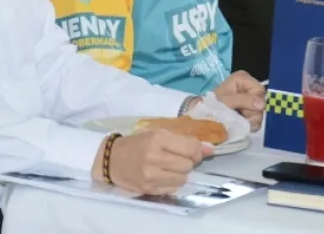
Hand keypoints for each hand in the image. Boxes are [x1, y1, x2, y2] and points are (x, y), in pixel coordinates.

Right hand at [93, 129, 210, 194]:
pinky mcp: (148, 189)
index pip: (191, 148)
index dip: (197, 150)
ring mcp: (150, 176)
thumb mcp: (159, 134)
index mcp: (158, 139)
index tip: (193, 151)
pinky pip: (174, 188)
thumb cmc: (138, 143)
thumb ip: (185, 140)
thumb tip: (211, 149)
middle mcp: (154, 157)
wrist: (112, 160)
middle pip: (188, 164)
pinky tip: (164, 175)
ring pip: (183, 178)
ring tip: (171, 167)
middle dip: (188, 161)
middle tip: (179, 158)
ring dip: (181, 173)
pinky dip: (173, 182)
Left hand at [213, 70, 265, 131]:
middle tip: (238, 113)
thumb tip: (262, 104)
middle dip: (251, 111)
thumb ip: (244, 100)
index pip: (260, 90)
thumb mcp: (227, 100)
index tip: (241, 106)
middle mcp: (249, 86)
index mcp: (243, 78)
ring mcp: (251, 100)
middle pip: (262, 101)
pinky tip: (240, 122)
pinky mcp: (251, 111)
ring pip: (261, 112)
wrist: (206, 117)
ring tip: (237, 118)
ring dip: (249, 118)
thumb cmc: (214, 104)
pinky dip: (249, 123)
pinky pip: (258, 120)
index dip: (253, 100)